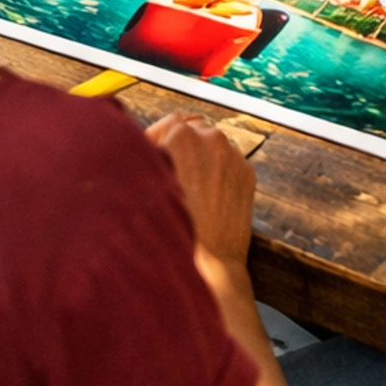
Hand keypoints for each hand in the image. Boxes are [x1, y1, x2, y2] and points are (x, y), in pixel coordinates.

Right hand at [148, 113, 256, 266]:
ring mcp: (233, 156)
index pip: (168, 122)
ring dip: (200, 157)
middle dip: (180, 145)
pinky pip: (229, 162)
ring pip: (213, 145)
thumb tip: (138, 148)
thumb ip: (142, 159)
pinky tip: (205, 194)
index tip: (151, 154)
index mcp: (182, 137)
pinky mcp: (247, 174)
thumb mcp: (142, 188)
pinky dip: (218, 171)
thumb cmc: (167, 229)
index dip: (156, 139)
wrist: (207, 263)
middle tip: (168, 169)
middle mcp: (212, 139)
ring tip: (187, 184)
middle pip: (193, 130)